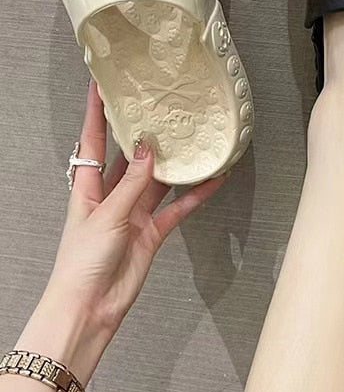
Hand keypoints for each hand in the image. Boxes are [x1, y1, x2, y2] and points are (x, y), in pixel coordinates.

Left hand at [18, 81, 224, 382]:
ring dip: (175, 162)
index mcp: (88, 187)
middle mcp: (112, 195)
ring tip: (194, 137)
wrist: (91, 307)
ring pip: (159, 179)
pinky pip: (178, 206)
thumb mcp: (106, 216)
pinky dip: (195, 194)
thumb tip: (146, 150)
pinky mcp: (152, 231)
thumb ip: (131, 183)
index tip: (100, 83)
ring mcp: (133, 212)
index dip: (95, 112)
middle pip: (129, 155)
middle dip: (142, 131)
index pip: (92, 140)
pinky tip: (213, 179)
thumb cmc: (82, 263)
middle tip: (160, 105)